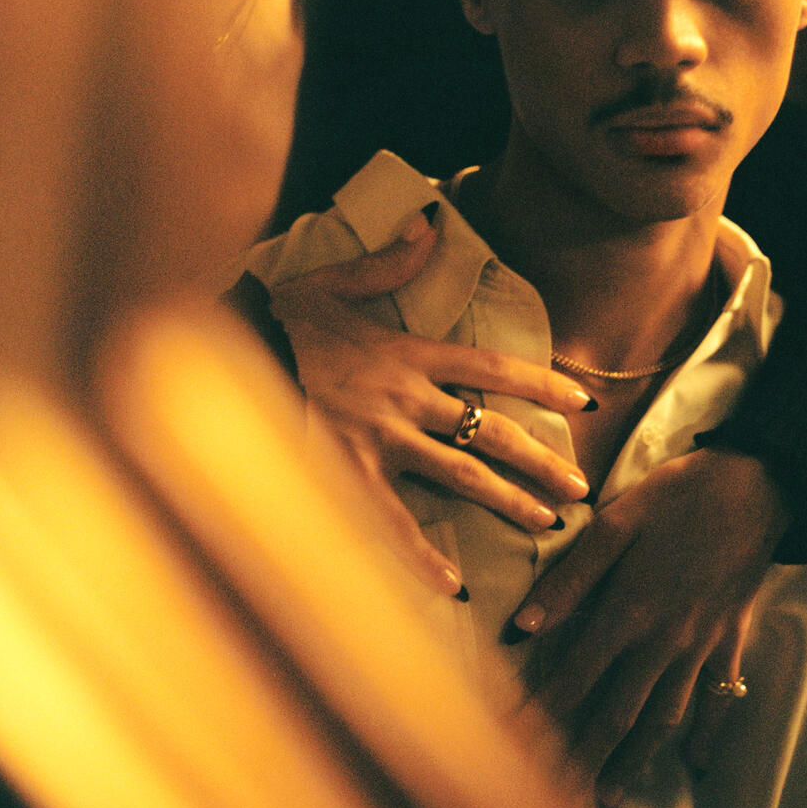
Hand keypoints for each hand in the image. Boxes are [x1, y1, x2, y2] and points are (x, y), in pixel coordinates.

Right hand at [267, 210, 595, 596]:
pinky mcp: (347, 475)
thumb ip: (388, 262)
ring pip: (460, 476)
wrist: (222, 357)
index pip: (494, 367)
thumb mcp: (334, 281)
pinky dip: (420, 557)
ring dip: (507, 501)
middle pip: (492, 432)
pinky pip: (392, 523)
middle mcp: (407, 399)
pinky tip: (452, 586)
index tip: (583, 402)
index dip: (543, 384)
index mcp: (411, 353)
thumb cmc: (282, 322)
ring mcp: (379, 441)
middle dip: (541, 460)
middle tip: (581, 486)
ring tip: (548, 523)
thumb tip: (427, 222)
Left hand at [513, 447, 789, 803]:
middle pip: (617, 713)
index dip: (541, 713)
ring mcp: (701, 645)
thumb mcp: (617, 521)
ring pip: (664, 718)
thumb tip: (522, 625)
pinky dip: (709, 733)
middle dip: (581, 757)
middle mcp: (664, 640)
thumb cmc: (679, 495)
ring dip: (634, 761)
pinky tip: (697, 762)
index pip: (575, 677)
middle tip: (552, 794)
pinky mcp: (731, 638)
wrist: (755, 484)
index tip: (510, 743)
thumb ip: (571, 577)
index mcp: (629, 609)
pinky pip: (719, 698)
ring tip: (607, 795)